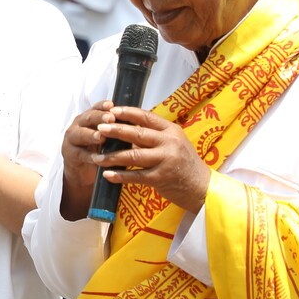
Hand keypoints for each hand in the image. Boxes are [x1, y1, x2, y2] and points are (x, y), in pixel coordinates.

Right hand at [59, 101, 115, 219]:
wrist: (82, 171)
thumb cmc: (98, 149)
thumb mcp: (107, 136)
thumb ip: (117, 128)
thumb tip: (138, 121)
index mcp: (89, 117)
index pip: (96, 107)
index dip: (102, 106)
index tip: (111, 105)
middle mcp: (79, 125)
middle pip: (88, 118)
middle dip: (99, 117)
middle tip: (110, 118)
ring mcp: (72, 139)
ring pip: (80, 134)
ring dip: (91, 135)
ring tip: (101, 137)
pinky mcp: (71, 154)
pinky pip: (80, 154)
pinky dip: (89, 156)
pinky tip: (97, 159)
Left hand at [90, 105, 210, 212]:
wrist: (201, 187)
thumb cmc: (183, 163)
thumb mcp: (174, 142)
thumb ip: (155, 134)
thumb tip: (127, 125)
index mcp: (171, 130)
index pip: (146, 117)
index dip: (127, 113)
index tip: (111, 111)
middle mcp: (169, 143)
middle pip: (137, 134)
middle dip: (115, 131)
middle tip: (99, 129)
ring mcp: (165, 160)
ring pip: (133, 155)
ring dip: (112, 157)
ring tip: (96, 157)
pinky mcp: (161, 178)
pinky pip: (136, 176)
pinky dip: (120, 175)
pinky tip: (107, 175)